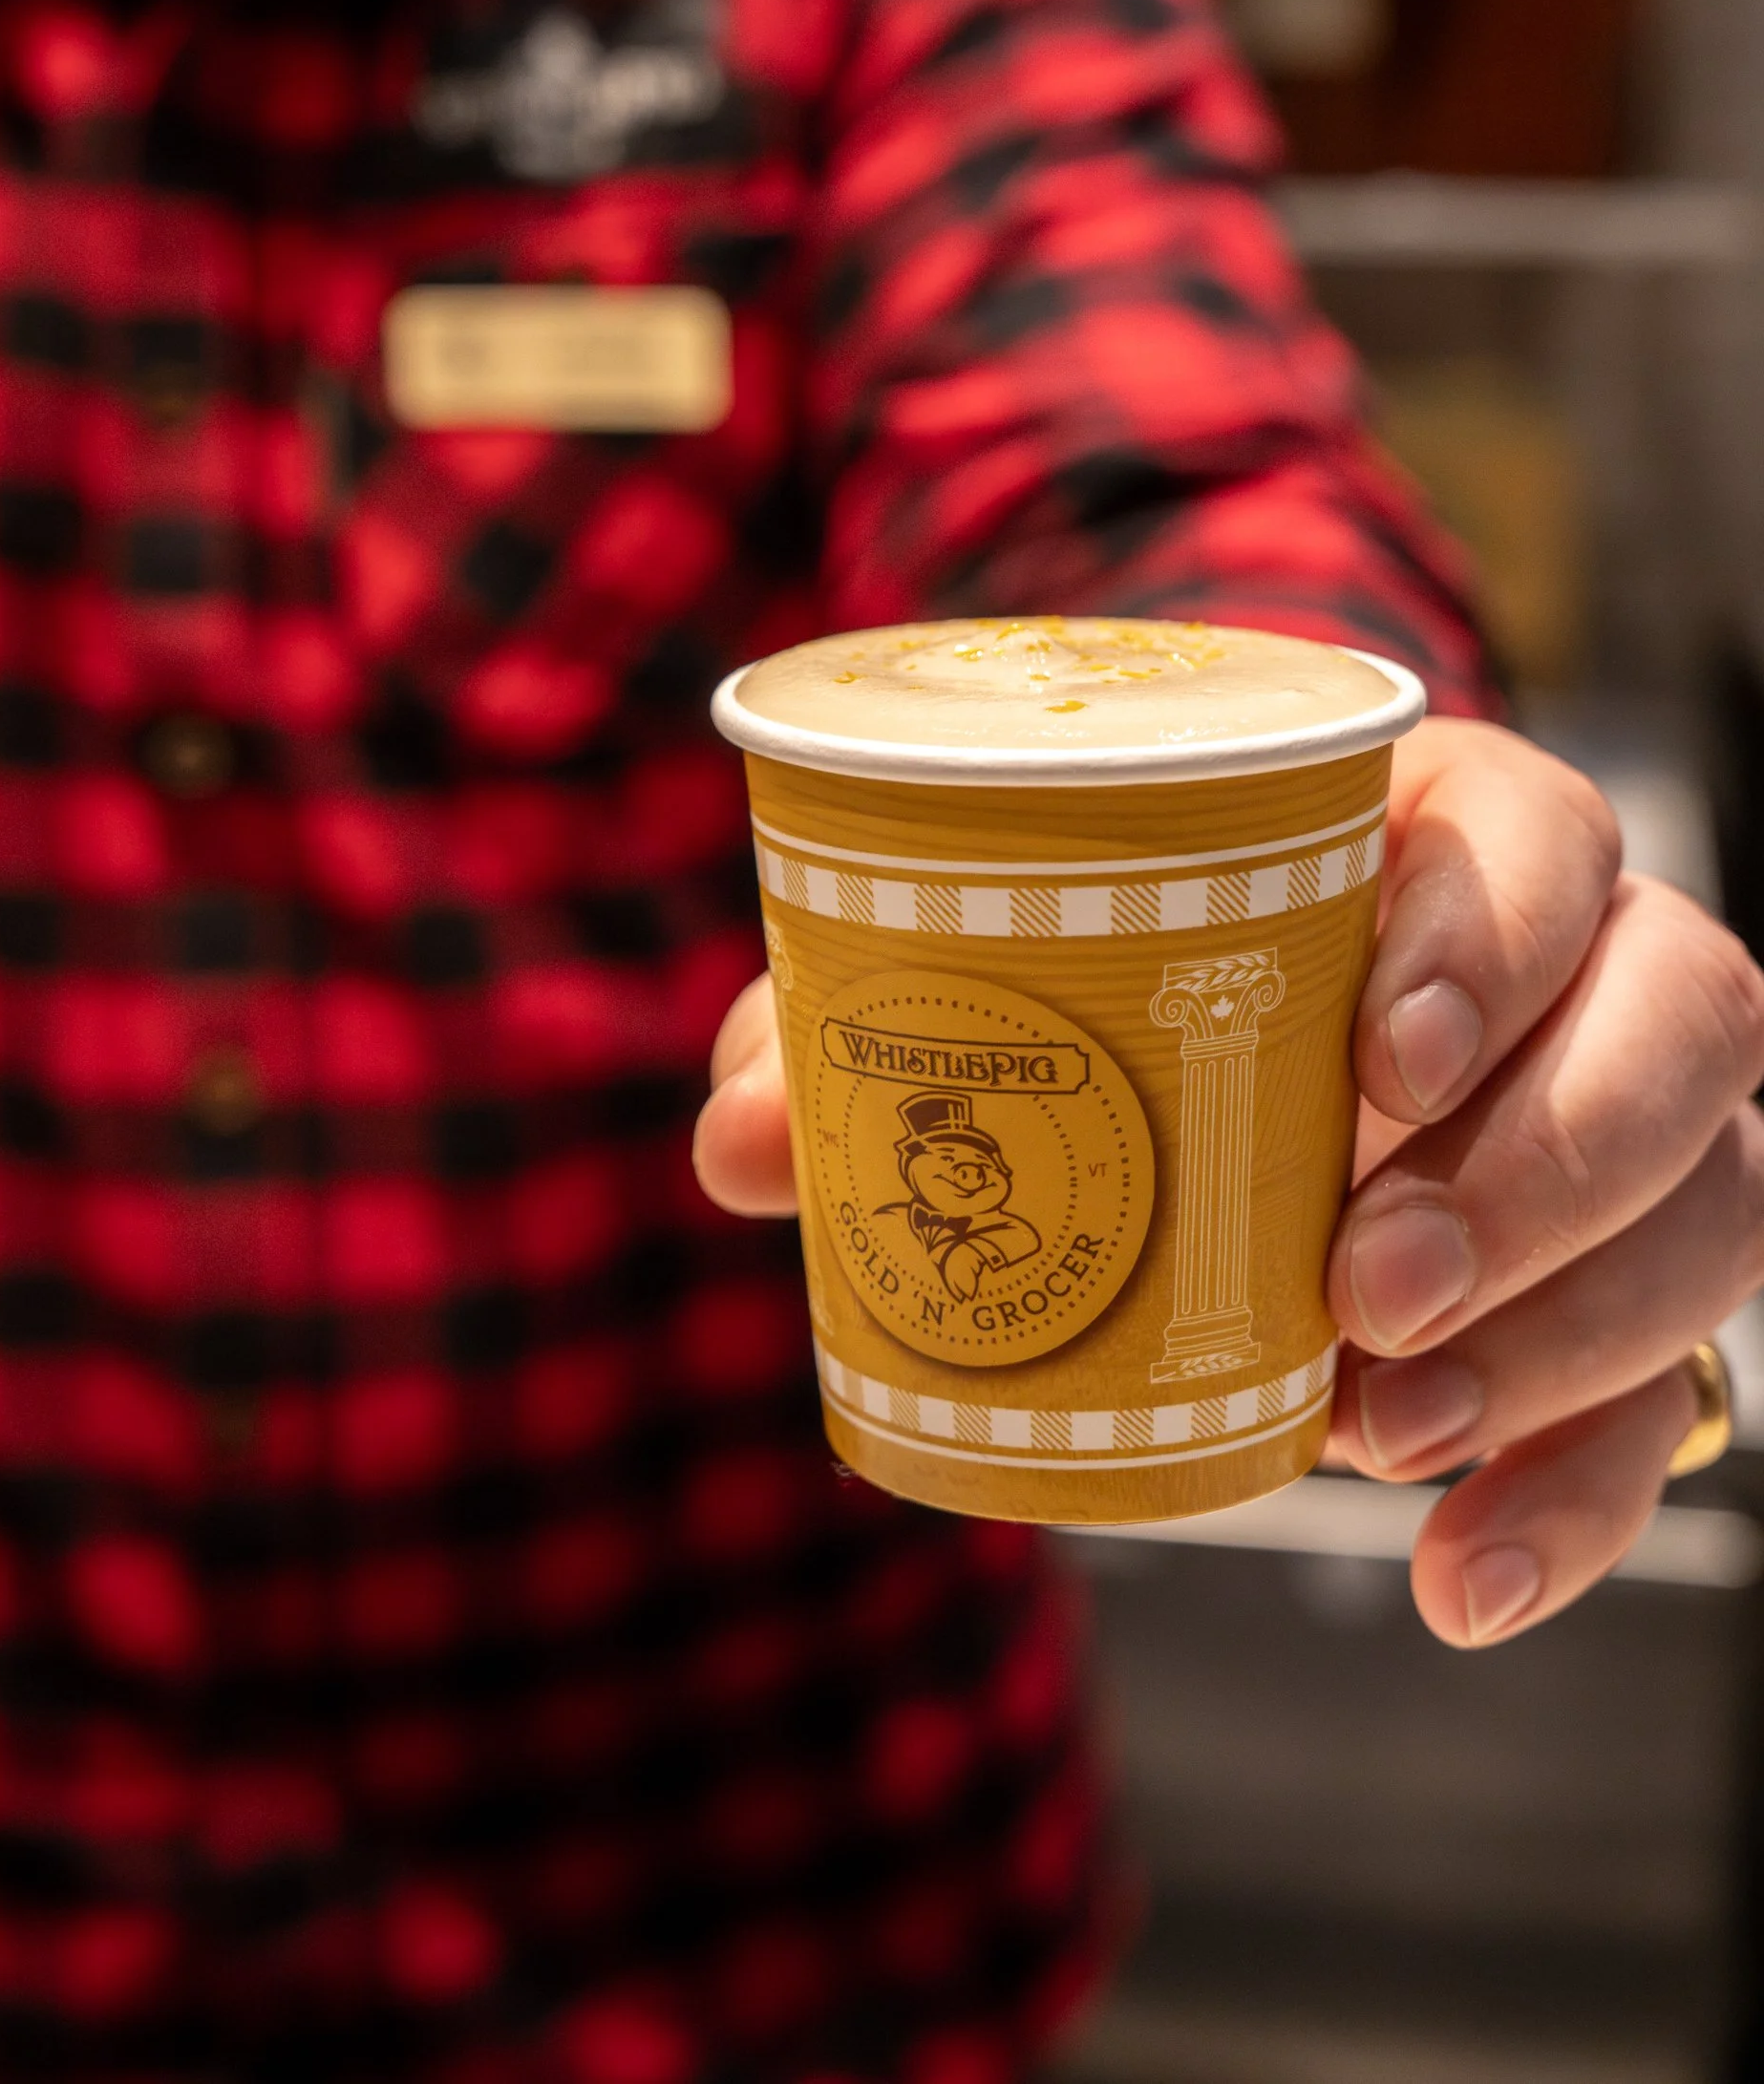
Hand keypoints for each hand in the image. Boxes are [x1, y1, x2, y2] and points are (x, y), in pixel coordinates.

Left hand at [693, 718, 1763, 1648]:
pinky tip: (1460, 1578)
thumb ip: (853, 1024)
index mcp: (1440, 828)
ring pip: (1713, 1201)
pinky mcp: (1629, 1276)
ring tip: (1379, 1433)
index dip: (1493, 938)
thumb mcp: (977, 961)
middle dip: (1541, 1166)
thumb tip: (740, 1146)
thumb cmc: (1100, 960)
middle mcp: (1583, 959)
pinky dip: (1580, 1492)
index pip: (1542, 834)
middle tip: (1364, 1281)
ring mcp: (1631, 1116)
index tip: (1379, 1066)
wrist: (1208, 1035)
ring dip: (1566, 1334)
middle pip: (1678, 1019)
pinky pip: (1669, 1386)